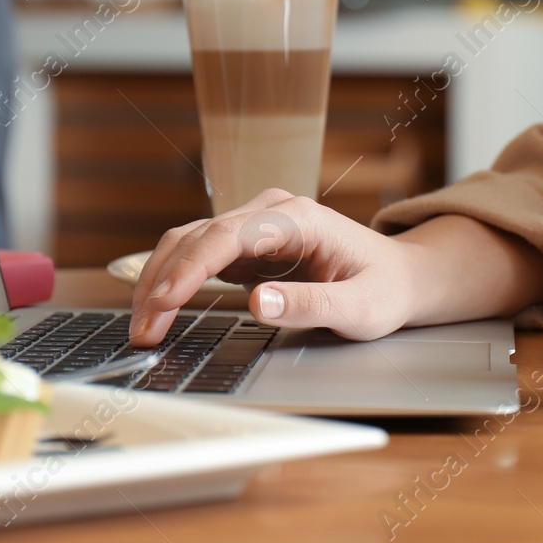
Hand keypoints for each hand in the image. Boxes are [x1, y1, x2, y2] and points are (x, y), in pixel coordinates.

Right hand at [128, 188, 422, 345]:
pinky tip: (158, 311)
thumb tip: (258, 303)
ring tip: (143, 326)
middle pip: (199, 236)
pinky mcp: (247, 243)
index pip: (229, 236)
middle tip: (143, 330)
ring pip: (190, 242)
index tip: (164, 301)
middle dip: (162, 282)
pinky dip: (173, 281)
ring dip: (159, 281)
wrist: (399, 276)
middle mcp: (272, 212)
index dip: (191, 268)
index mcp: (299, 218)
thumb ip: (311, 306)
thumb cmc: (384, 289)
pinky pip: (199, 255)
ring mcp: (257, 224)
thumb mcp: (360, 308)